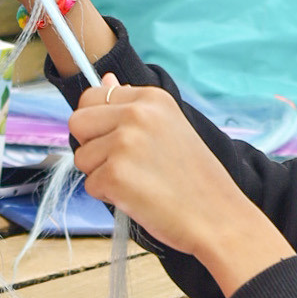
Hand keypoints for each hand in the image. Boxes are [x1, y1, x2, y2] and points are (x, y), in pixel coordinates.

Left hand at [70, 77, 292, 294]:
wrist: (218, 217)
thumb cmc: (194, 178)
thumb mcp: (168, 127)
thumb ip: (131, 105)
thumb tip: (104, 80)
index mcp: (151, 98)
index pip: (92, 96)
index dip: (98, 123)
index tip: (119, 141)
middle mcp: (137, 114)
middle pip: (78, 123)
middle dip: (92, 146)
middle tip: (125, 164)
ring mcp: (125, 143)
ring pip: (82, 156)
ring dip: (101, 174)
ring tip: (138, 182)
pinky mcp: (115, 174)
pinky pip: (90, 185)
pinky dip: (109, 196)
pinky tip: (138, 197)